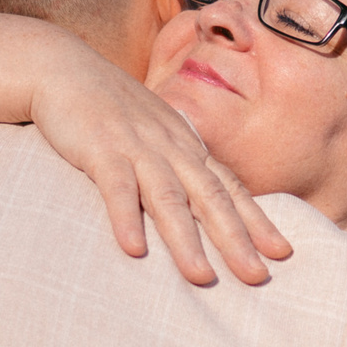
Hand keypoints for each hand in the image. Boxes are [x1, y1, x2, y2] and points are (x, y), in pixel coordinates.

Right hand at [26, 55, 291, 285]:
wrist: (64, 68)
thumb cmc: (110, 108)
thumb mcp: (153, 134)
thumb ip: (175, 164)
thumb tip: (199, 203)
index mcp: (186, 146)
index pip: (230, 187)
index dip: (257, 220)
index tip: (283, 252)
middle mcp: (170, 147)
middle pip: (210, 197)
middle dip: (236, 240)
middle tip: (257, 278)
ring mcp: (136, 146)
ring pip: (168, 198)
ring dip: (186, 240)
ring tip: (201, 278)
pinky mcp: (100, 148)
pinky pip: (117, 187)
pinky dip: (127, 218)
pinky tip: (134, 250)